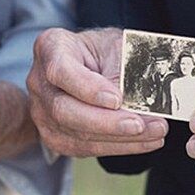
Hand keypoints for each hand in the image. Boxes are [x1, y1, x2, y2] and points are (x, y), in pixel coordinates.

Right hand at [27, 27, 168, 156]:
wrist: (93, 65)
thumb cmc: (105, 51)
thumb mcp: (118, 46)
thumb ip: (125, 71)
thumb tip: (143, 103)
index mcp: (51, 48)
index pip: (61, 71)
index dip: (88, 88)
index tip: (117, 99)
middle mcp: (39, 82)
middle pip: (64, 109)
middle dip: (106, 122)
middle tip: (141, 124)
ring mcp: (42, 112)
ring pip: (76, 134)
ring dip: (119, 138)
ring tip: (155, 132)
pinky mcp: (56, 136)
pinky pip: (85, 147)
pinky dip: (118, 146)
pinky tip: (145, 141)